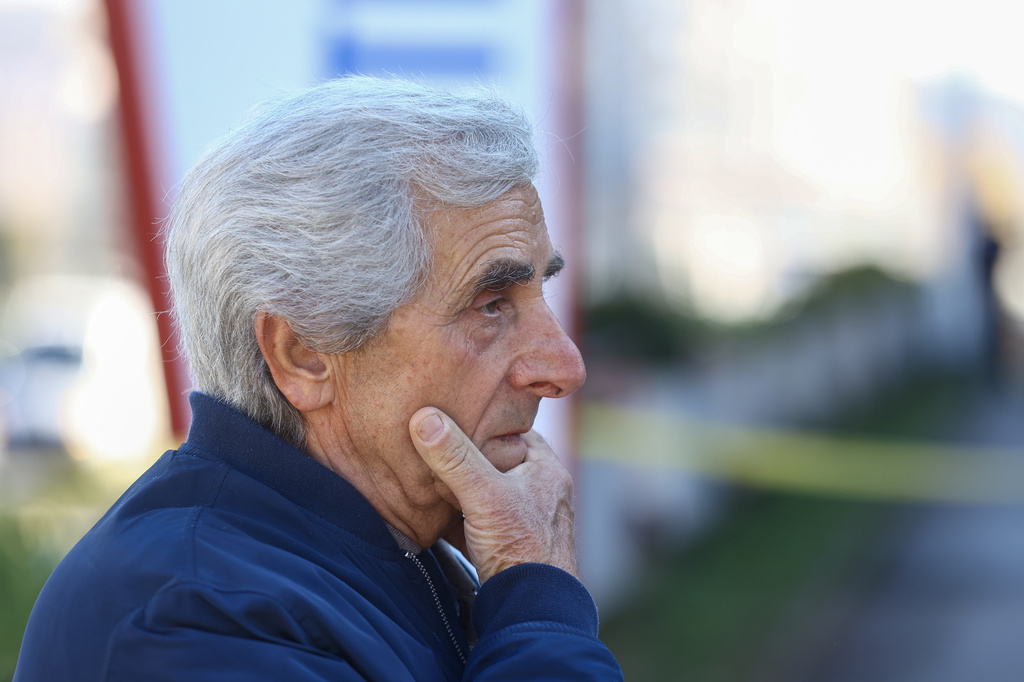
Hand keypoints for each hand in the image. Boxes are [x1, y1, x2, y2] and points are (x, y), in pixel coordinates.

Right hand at [409, 408, 578, 583]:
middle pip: (499, 462)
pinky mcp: (512, 546)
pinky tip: (437, 516)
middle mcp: (543, 492)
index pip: (515, 430)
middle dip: (469, 457)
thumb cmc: (521, 549)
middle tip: (437, 444)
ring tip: (431, 478)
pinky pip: (482, 522)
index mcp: (547, 470)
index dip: (486, 420)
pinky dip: (462, 518)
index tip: (457, 412)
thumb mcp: (484, 495)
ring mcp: (528, 521)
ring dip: (463, 490)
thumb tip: (425, 419)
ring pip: (489, 494)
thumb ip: (454, 458)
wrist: (532, 611)